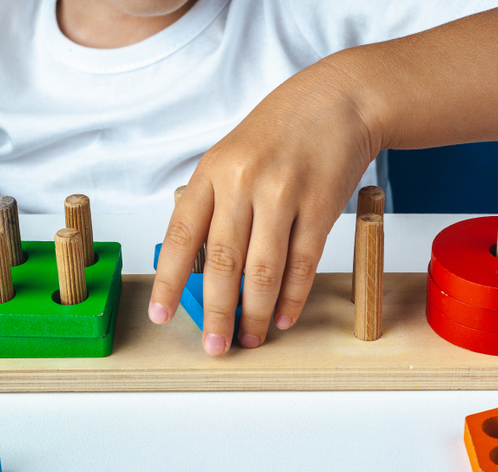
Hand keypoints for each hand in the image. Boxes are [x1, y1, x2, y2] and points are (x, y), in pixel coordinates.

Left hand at [148, 58, 377, 353]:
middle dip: (216, 312)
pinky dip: (291, 297)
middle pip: (222, 262)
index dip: (167, 281)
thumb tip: (196, 273)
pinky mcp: (321, 206)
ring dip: (255, 312)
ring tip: (250, 338)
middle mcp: (242, 182)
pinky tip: (282, 317)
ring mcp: (283, 194)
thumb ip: (212, 208)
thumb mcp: (229, 159)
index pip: (180, 235)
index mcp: (211, 172)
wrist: (337, 101)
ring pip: (263, 270)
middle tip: (215, 345)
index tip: (160, 315)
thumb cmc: (277, 134)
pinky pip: (302, 264)